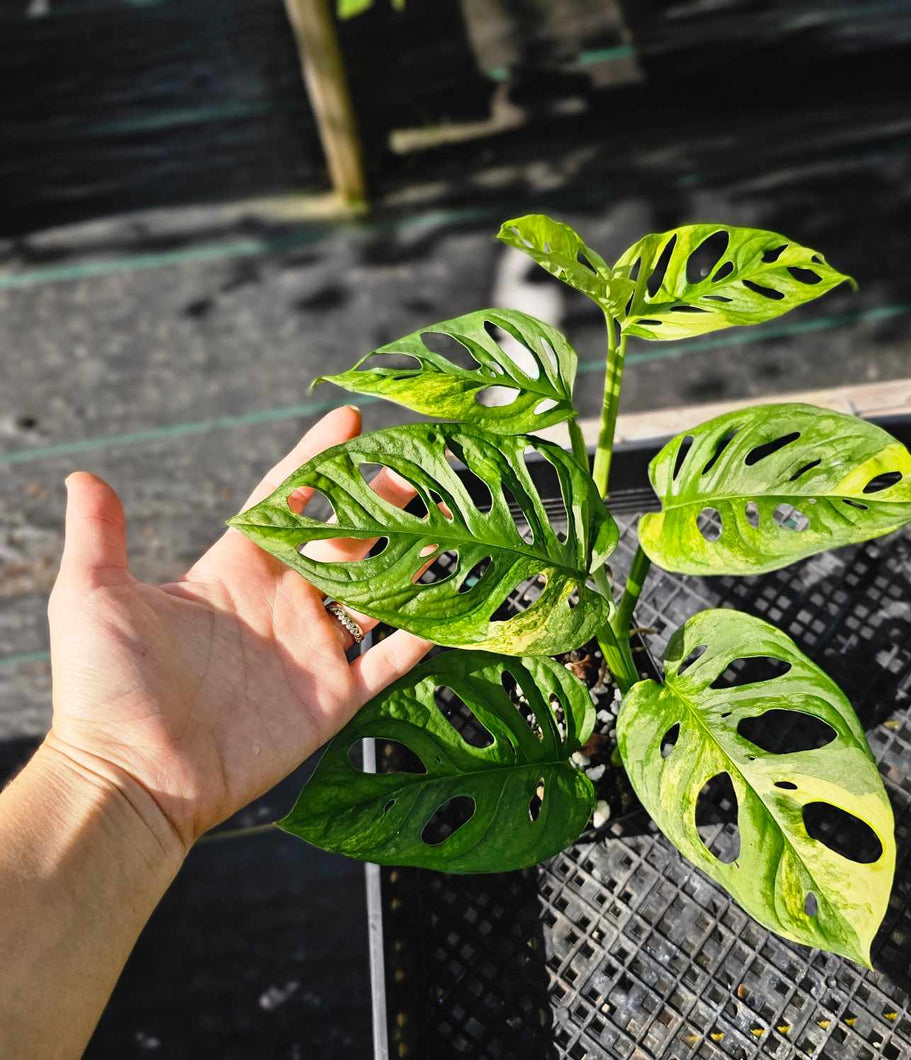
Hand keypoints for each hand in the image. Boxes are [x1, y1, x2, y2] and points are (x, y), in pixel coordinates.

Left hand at [44, 406, 430, 854]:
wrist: (131, 780)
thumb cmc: (106, 688)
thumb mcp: (94, 599)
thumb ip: (99, 536)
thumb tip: (82, 477)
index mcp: (235, 569)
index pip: (287, 500)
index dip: (318, 460)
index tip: (351, 422)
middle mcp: (282, 601)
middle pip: (346, 538)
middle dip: (383, 503)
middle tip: (421, 471)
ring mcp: (311, 649)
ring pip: (377, 593)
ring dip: (412, 562)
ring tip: (451, 528)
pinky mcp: (331, 697)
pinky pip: (387, 661)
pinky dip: (420, 637)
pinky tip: (452, 610)